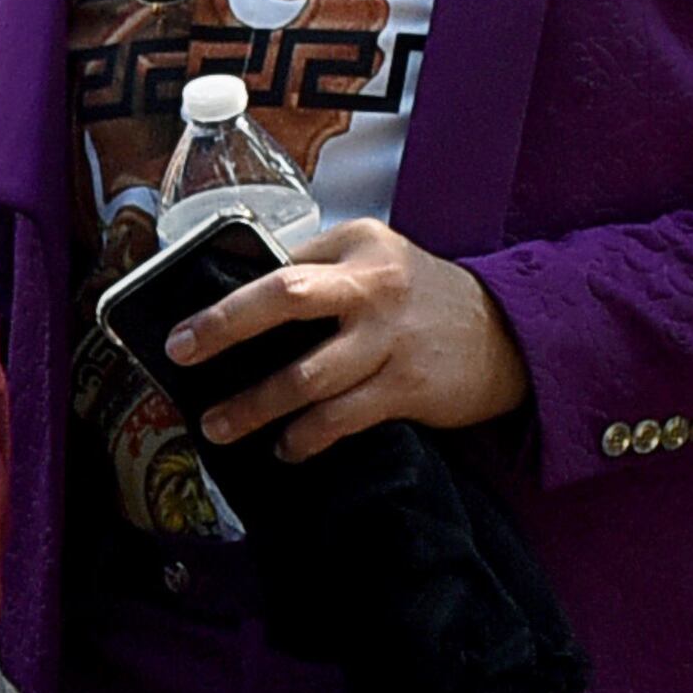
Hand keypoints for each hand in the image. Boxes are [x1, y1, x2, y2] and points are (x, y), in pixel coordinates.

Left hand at [166, 219, 527, 460]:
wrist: (511, 337)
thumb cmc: (425, 303)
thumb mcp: (378, 264)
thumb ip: (319, 275)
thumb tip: (239, 307)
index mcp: (358, 245)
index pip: (278, 264)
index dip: (225, 300)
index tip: (184, 330)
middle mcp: (373, 283)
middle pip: (284, 296)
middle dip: (223, 327)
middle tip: (181, 354)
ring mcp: (391, 336)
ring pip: (306, 374)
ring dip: (254, 405)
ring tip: (220, 426)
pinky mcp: (407, 385)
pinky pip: (340, 418)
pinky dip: (305, 437)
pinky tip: (287, 448)